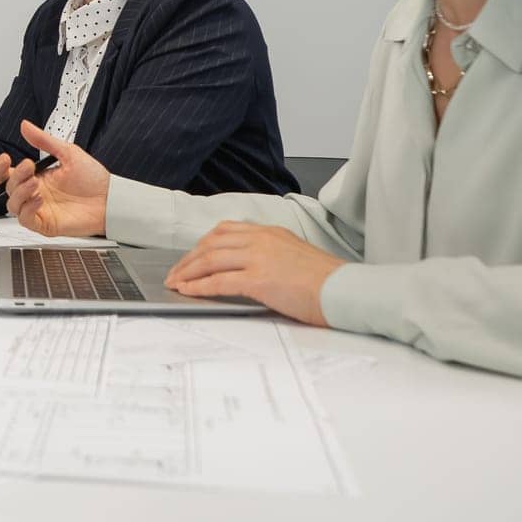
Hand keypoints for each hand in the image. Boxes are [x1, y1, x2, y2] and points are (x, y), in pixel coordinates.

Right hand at [0, 121, 109, 236]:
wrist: (110, 198)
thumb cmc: (93, 178)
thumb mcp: (68, 152)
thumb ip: (44, 140)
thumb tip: (25, 126)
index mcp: (37, 176)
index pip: (9, 174)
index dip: (0, 168)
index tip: (4, 158)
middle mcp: (34, 193)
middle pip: (8, 188)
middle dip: (14, 176)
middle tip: (29, 168)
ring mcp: (39, 209)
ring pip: (13, 204)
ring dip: (20, 193)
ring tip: (35, 184)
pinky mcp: (45, 224)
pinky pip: (25, 220)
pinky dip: (28, 209)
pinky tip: (39, 199)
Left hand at [163, 222, 343, 325]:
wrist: (346, 291)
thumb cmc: (327, 280)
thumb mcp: (294, 254)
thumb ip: (270, 253)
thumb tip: (248, 265)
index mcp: (269, 232)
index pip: (224, 230)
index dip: (202, 244)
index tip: (191, 255)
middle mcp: (261, 240)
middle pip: (211, 243)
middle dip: (188, 258)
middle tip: (175, 271)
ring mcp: (259, 258)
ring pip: (210, 260)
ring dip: (188, 272)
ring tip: (176, 282)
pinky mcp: (259, 279)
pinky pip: (219, 281)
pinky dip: (199, 286)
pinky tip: (189, 291)